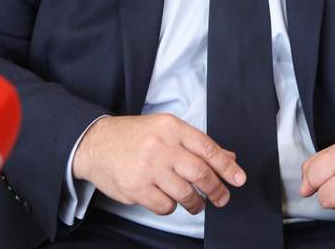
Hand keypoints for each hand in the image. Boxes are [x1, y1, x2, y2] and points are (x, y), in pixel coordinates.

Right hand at [72, 114, 246, 215]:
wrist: (95, 143)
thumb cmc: (134, 136)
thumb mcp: (166, 130)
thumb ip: (196, 144)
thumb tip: (228, 158)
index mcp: (172, 128)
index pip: (208, 148)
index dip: (227, 167)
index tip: (238, 179)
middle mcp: (161, 146)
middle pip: (200, 173)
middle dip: (216, 190)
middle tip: (222, 198)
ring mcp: (148, 168)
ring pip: (185, 193)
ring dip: (195, 202)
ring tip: (196, 203)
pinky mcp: (136, 188)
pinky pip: (165, 206)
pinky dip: (172, 207)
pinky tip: (169, 200)